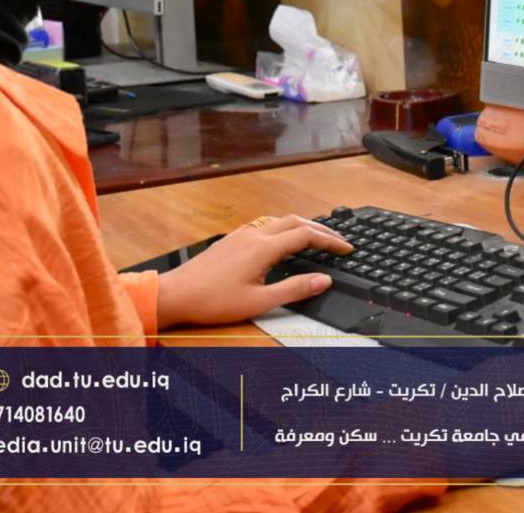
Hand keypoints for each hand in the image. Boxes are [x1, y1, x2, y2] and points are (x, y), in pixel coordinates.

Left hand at [156, 214, 351, 326]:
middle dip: (321, 228)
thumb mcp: (259, 302)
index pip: (306, 235)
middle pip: (295, 221)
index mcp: (263, 248)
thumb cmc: (213, 302)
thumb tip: (323, 280)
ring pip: (279, 220)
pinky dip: (283, 228)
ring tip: (316, 238)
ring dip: (302, 225)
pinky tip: (283, 241)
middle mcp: (253, 235)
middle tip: (338, 241)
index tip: (347, 249)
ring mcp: (240, 235)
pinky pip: (264, 225)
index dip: (330, 241)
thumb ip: (294, 289)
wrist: (176, 294)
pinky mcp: (231, 240)